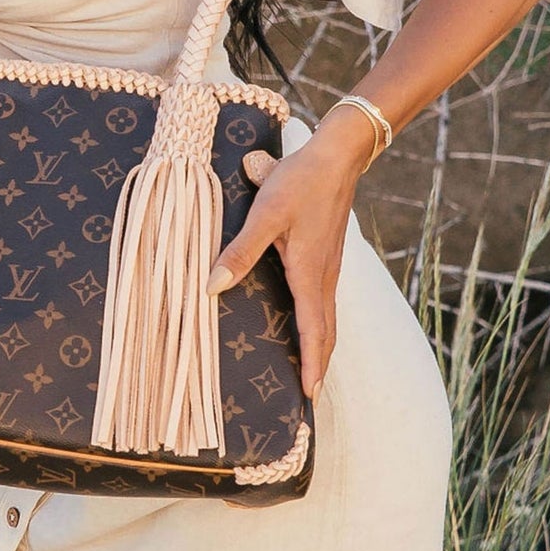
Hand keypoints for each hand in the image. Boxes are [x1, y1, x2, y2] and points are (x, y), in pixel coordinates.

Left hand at [204, 107, 374, 398]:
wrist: (338, 156)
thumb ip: (239, 250)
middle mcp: (324, 276)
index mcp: (310, 273)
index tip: (309, 393)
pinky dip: (321, 323)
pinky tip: (310, 322)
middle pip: (326, 331)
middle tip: (311, 394)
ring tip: (311, 369)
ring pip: (328, 317)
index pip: (314, 330)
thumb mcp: (265, 214)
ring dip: (321, 345)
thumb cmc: (300, 182)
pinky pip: (325, 301)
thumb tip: (211, 286)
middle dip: (319, 363)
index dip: (312, 363)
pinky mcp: (328, 255)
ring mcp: (329, 267)